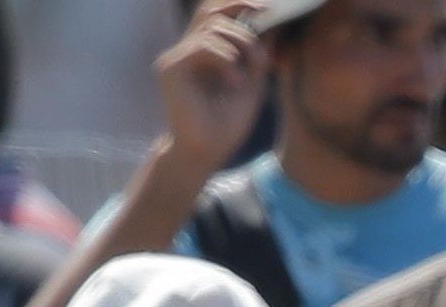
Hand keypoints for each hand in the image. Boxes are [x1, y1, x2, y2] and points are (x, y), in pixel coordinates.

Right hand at [155, 0, 269, 170]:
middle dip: (242, 11)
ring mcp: (176, 57)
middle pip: (211, 11)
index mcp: (204, 52)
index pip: (217, 14)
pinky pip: (202, 46)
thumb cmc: (227, 124)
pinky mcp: (170, 68)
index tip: (269, 7)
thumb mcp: (254, 83)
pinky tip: (236, 83)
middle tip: (267, 15)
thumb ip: (260, 54)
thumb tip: (275, 22)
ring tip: (253, 69)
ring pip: (211, 27)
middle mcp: (187, 50)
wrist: (206, 154)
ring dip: (241, 43)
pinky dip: (226, 60)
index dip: (240, 4)